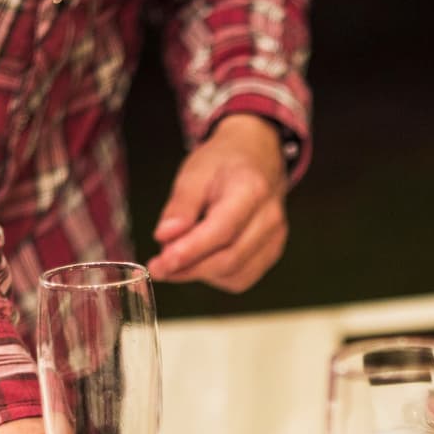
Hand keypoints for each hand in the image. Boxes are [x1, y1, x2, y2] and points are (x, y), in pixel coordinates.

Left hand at [146, 114, 287, 291]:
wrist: (256, 156)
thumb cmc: (224, 162)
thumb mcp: (194, 172)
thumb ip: (180, 206)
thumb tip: (165, 237)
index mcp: (251, 190)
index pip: (221, 231)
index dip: (190, 252)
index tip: (161, 264)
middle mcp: (270, 217)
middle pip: (229, 259)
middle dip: (189, 269)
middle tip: (158, 268)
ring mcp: (275, 237)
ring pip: (234, 274)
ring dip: (201, 274)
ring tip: (177, 257)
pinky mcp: (271, 252)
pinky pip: (241, 277)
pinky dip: (216, 276)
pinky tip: (201, 260)